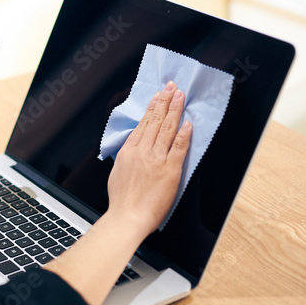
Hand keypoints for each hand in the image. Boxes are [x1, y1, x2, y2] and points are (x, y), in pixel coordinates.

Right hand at [106, 81, 192, 237]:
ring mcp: (156, 160)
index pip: (143, 124)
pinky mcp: (169, 170)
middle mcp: (142, 152)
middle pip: (156, 121)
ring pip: (167, 129)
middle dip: (165, 101)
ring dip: (175, 110)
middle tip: (172, 87)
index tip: (158, 96)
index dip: (152, 108)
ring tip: (181, 96)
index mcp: (128, 151)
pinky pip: (178, 147)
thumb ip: (127, 158)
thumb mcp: (117, 173)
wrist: (127, 217)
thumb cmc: (122, 202)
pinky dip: (184, 134)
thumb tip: (132, 150)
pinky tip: (188, 123)